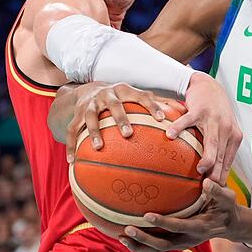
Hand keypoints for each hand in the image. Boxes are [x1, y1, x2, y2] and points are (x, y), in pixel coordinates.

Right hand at [65, 82, 182, 162]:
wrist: (89, 89)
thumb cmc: (121, 97)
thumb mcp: (136, 95)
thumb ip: (157, 103)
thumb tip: (181, 111)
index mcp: (125, 90)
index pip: (142, 96)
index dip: (152, 106)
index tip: (162, 119)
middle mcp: (107, 95)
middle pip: (114, 106)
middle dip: (121, 119)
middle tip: (128, 134)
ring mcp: (90, 104)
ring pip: (90, 117)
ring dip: (93, 132)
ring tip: (99, 147)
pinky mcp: (76, 114)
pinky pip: (71, 130)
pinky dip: (71, 146)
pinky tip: (72, 162)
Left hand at [118, 178, 240, 251]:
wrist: (230, 224)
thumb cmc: (227, 207)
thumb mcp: (227, 198)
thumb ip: (217, 190)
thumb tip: (206, 181)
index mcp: (200, 227)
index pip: (178, 226)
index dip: (163, 223)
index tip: (147, 215)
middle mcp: (189, 239)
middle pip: (163, 244)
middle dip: (144, 238)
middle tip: (127, 229)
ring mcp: (182, 242)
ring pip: (157, 249)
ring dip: (139, 244)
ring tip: (122, 237)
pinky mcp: (177, 241)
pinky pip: (157, 246)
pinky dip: (142, 244)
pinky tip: (127, 236)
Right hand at [166, 72, 242, 184]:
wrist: (209, 86)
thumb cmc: (215, 113)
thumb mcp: (224, 131)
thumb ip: (221, 150)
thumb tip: (212, 177)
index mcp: (234, 136)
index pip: (228, 160)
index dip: (222, 176)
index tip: (215, 191)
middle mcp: (226, 128)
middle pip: (222, 154)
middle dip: (216, 172)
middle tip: (208, 187)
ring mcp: (213, 118)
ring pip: (211, 141)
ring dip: (207, 156)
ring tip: (199, 170)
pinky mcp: (199, 109)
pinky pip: (188, 121)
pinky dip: (179, 128)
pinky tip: (170, 136)